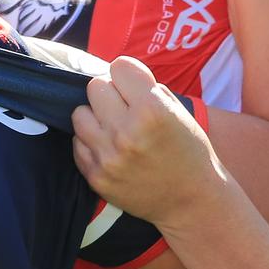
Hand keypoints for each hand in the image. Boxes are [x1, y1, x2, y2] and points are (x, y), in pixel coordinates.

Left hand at [71, 57, 232, 226]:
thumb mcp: (178, 111)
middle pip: (95, 87)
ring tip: (114, 129)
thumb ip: (146, 88)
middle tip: (125, 109)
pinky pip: (77, 143)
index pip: (118, 66)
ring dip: (95, 117)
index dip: (128, 75)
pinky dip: (91, 143)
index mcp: (152, 110)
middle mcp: (126, 132)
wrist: (191, 201)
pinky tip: (111, 149)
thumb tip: (115, 73)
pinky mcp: (96, 177)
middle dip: (111, 94)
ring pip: (79, 114)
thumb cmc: (187, 151)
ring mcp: (108, 156)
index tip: (134, 87)